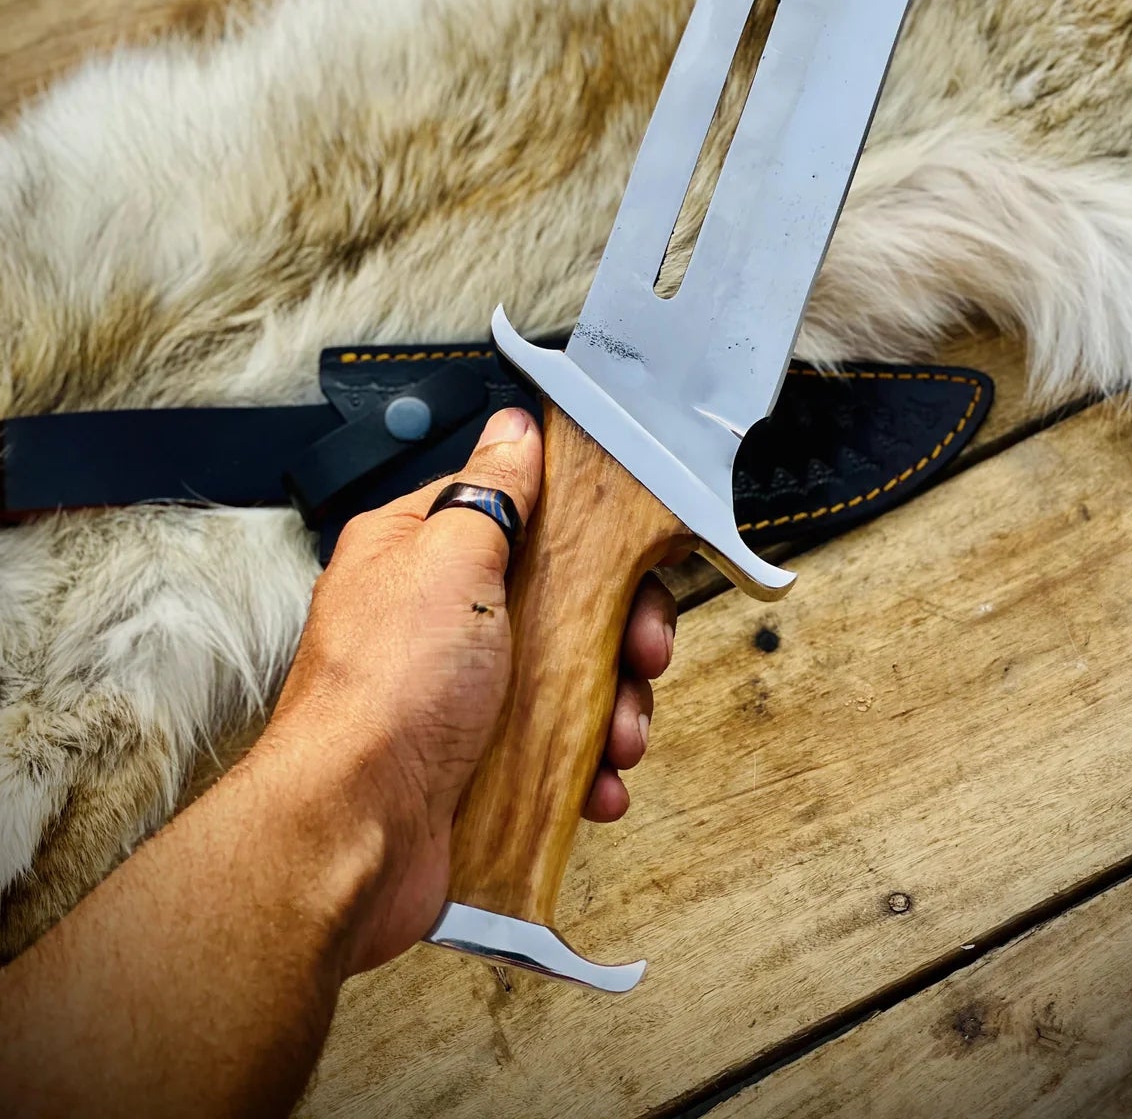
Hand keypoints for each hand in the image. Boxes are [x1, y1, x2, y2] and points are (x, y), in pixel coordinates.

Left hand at [263, 406, 676, 973]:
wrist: (350, 837)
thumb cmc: (381, 694)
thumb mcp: (450, 558)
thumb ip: (491, 490)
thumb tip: (513, 433)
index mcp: (420, 554)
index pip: (520, 514)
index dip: (586, 533)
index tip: (636, 556)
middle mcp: (439, 621)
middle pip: (561, 602)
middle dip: (619, 633)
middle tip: (642, 650)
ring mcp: (461, 697)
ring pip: (570, 681)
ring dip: (615, 707)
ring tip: (621, 735)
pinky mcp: (479, 765)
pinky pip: (557, 753)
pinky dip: (589, 767)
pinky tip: (600, 782)